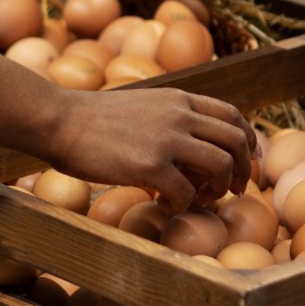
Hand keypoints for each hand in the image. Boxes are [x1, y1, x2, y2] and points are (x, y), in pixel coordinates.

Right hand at [46, 86, 259, 210]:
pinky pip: (186, 192)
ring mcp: (167, 140)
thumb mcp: (138, 105)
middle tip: (233, 189)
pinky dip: (184, 204)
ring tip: (201, 200)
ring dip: (217, 189)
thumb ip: (165, 118)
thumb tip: (182, 146)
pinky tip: (166, 205)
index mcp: (178, 99)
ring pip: (219, 166)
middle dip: (241, 170)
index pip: (232, 115)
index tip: (244, 160)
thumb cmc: (87, 119)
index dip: (246, 140)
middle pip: (235, 141)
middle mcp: (179, 115)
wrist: (58, 121)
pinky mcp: (149, 166)